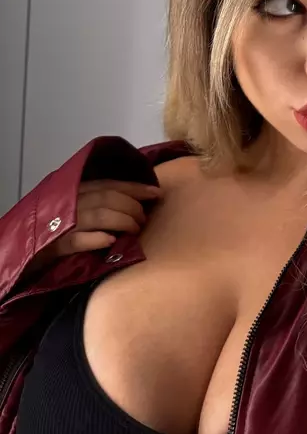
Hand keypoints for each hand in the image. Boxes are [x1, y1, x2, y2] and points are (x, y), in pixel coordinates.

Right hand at [34, 180, 162, 268]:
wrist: (23, 249)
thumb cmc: (55, 228)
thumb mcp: (76, 208)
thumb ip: (99, 202)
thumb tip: (134, 203)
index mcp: (76, 190)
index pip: (111, 185)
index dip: (136, 188)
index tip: (157, 192)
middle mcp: (70, 202)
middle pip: (109, 198)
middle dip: (132, 207)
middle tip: (144, 219)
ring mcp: (63, 223)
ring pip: (99, 215)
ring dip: (122, 221)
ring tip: (135, 229)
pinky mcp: (56, 245)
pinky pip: (78, 240)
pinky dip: (97, 239)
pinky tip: (111, 241)